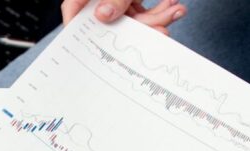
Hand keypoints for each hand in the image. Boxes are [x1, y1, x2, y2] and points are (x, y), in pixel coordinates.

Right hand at [62, 0, 186, 33]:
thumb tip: (103, 13)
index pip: (74, 15)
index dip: (83, 34)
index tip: (101, 46)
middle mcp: (97, 0)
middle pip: (111, 24)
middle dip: (140, 27)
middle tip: (159, 30)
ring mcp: (115, 2)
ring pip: (131, 20)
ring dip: (157, 18)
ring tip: (175, 11)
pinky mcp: (131, 1)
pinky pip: (143, 12)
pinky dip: (160, 10)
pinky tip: (173, 6)